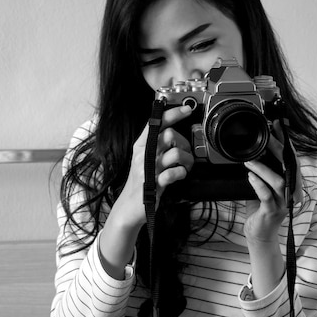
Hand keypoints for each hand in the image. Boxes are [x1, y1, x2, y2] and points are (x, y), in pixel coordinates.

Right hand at [112, 105, 194, 228]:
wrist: (129, 208)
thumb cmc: (140, 182)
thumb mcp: (144, 159)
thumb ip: (156, 145)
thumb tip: (173, 131)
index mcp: (141, 145)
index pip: (156, 123)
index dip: (173, 114)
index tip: (186, 109)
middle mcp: (143, 154)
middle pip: (169, 135)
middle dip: (184, 142)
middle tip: (185, 152)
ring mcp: (148, 169)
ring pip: (175, 153)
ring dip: (187, 160)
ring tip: (185, 166)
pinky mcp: (154, 184)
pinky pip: (173, 173)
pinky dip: (181, 173)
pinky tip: (179, 175)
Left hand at [243, 120, 301, 242]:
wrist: (259, 234)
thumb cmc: (261, 208)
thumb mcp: (264, 184)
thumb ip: (264, 170)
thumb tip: (257, 148)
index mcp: (291, 183)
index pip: (291, 159)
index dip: (286, 142)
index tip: (277, 126)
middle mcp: (291, 193)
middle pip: (289, 167)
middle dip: (277, 150)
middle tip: (265, 138)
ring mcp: (283, 204)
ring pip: (278, 181)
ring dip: (263, 169)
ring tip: (249, 161)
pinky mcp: (271, 212)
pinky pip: (267, 196)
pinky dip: (258, 185)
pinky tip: (250, 177)